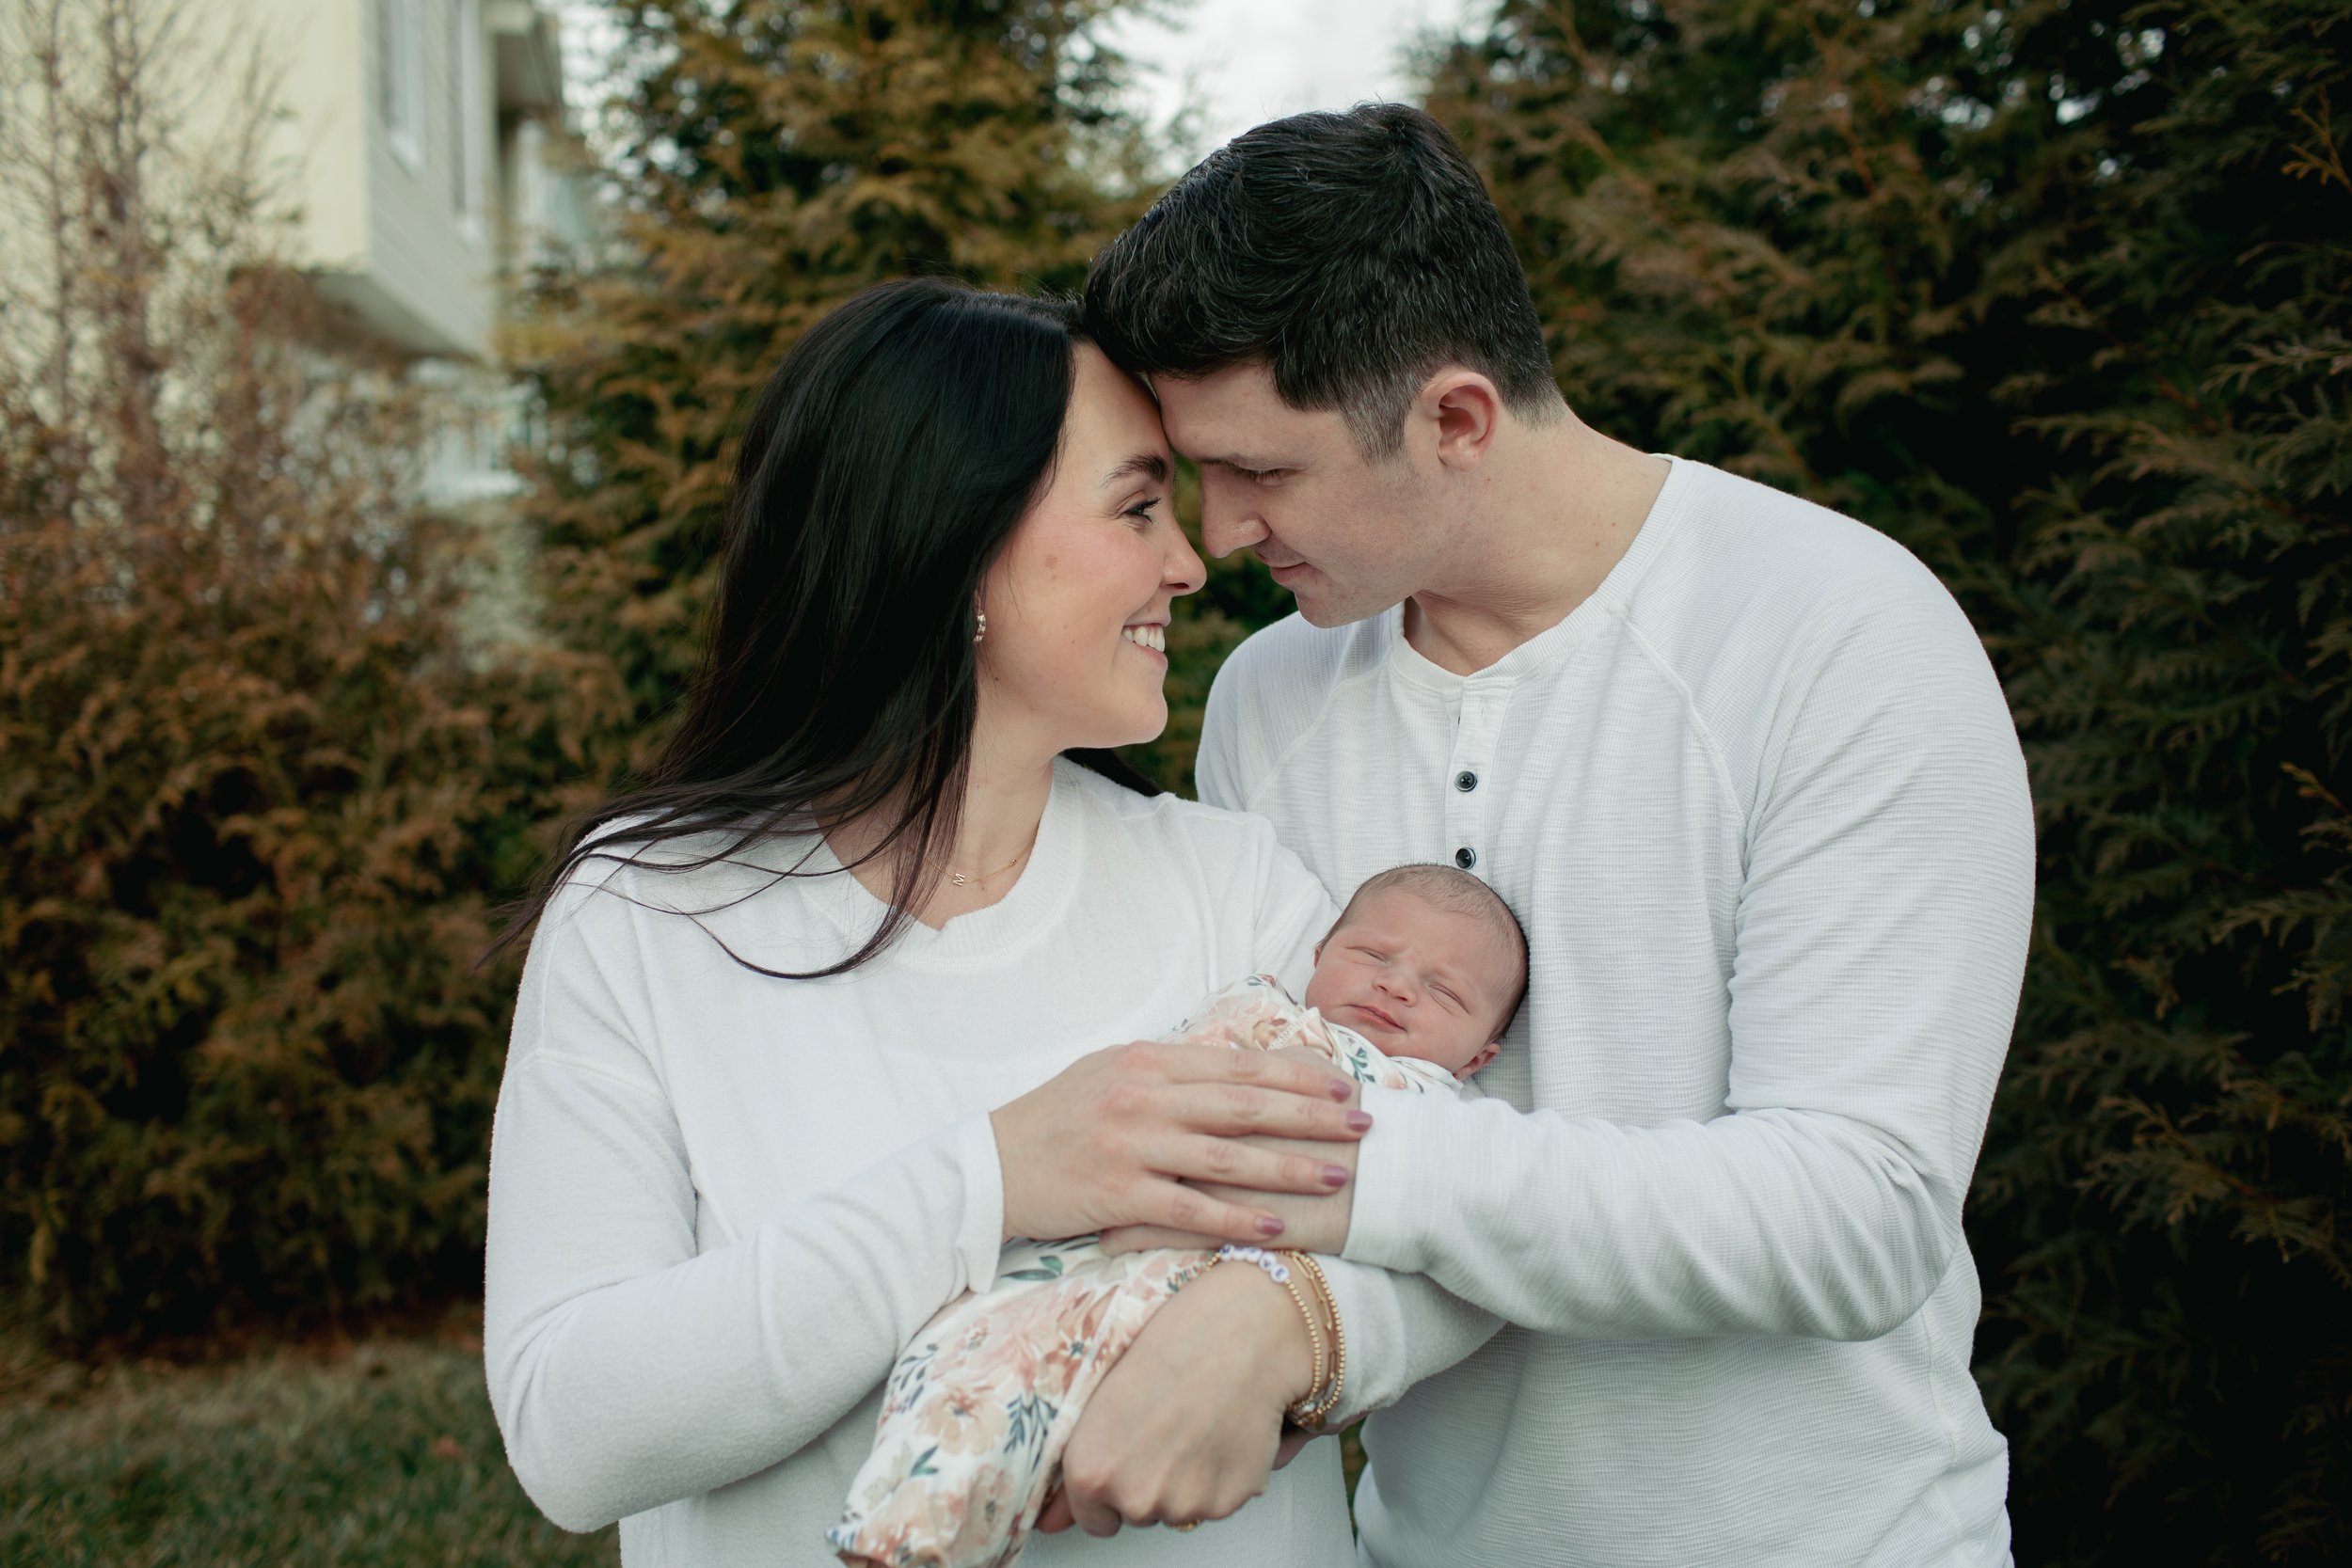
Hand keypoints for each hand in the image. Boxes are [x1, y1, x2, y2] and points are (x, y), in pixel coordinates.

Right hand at [991, 1040, 1370, 1243]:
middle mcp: (1144, 1095)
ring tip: (1340, 1176)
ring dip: (1290, 1166)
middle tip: (1364, 1125)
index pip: (1237, 1065)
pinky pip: (1192, 1208)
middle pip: (1245, 1104)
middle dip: (1312, 1115)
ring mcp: (1131, 1144)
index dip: (1295, 1075)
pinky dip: (1238, 1217)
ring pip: (1228, 1156)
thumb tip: (1234, 1068)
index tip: (1343, 1084)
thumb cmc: (1055, 1120)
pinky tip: (1278, 1225)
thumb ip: (1169, 1072)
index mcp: (1147, 1060)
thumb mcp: (1109, 1074)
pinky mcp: (1119, 1193)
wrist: (990, 1167)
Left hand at [1036, 1259, 1314, 1534]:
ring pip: (1179, 1509)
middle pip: (1137, 1513)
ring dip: (1187, 1480)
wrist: (1242, 1330)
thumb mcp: (1103, 1392)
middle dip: (1149, 1480)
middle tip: (1166, 1425)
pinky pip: (1217, 1501)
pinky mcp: (1228, 1501)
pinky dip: (1222, 1477)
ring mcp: (1184, 1503)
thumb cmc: (1172, 1343)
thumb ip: (1081, 1462)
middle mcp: (1134, 1496)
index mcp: (1091, 1469)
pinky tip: (1223, 1431)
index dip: (1109, 1488)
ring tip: (1197, 1423)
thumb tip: (1052, 1519)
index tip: (1126, 1460)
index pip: (1092, 1518)